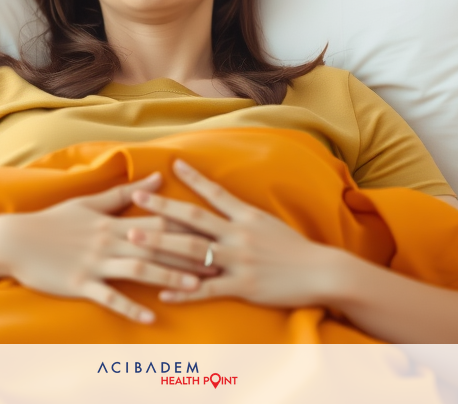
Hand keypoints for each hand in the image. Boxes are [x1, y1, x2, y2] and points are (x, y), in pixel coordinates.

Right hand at [0, 172, 210, 323]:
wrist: (14, 240)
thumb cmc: (53, 221)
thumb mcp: (89, 203)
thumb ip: (125, 193)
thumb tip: (158, 177)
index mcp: (112, 221)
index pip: (156, 221)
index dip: (186, 226)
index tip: (212, 230)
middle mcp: (108, 241)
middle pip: (155, 247)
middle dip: (188, 255)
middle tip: (218, 262)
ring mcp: (94, 264)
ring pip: (138, 270)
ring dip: (167, 279)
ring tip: (194, 288)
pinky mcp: (79, 284)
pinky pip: (109, 298)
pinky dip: (131, 308)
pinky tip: (151, 317)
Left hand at [129, 159, 340, 308]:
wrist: (323, 272)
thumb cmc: (296, 249)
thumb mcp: (270, 224)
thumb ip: (244, 217)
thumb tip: (223, 206)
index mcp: (247, 217)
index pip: (215, 193)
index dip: (193, 178)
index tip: (171, 164)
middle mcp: (239, 234)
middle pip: (193, 218)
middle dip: (162, 206)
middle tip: (136, 196)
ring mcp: (239, 260)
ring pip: (191, 250)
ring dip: (160, 243)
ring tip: (134, 239)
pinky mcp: (243, 285)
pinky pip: (207, 289)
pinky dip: (183, 292)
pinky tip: (162, 293)